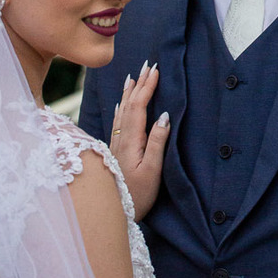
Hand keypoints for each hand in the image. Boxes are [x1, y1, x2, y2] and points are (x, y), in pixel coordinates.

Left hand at [110, 61, 168, 220]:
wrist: (113, 212)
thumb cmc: (137, 195)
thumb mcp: (153, 171)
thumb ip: (158, 143)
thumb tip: (164, 116)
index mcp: (132, 141)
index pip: (138, 107)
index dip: (146, 87)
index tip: (155, 70)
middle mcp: (121, 139)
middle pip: (128, 105)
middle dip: (138, 84)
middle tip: (147, 65)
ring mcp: (116, 144)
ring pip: (122, 111)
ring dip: (128, 92)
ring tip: (133, 77)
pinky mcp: (115, 151)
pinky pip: (118, 122)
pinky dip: (121, 108)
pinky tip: (121, 104)